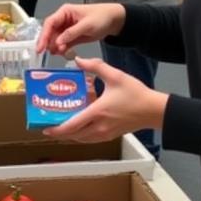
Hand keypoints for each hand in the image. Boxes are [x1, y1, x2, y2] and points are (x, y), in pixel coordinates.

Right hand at [36, 2, 125, 55]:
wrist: (113, 20)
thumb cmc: (101, 16)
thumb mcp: (87, 24)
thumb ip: (72, 33)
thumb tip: (58, 41)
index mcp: (65, 12)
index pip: (50, 23)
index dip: (44, 35)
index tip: (40, 47)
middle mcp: (63, 20)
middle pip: (50, 32)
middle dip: (48, 42)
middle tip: (45, 53)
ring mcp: (67, 29)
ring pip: (55, 39)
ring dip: (55, 47)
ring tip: (58, 53)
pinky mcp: (71, 37)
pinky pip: (62, 44)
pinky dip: (61, 49)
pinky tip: (62, 53)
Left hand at [43, 57, 167, 142]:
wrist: (154, 110)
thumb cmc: (135, 94)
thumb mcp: (115, 75)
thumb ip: (95, 66)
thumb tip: (78, 61)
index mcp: (97, 112)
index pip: (72, 126)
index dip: (57, 129)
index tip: (46, 127)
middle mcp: (99, 127)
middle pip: (74, 136)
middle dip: (60, 133)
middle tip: (50, 126)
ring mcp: (106, 133)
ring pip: (82, 139)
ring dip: (71, 135)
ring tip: (63, 125)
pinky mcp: (111, 135)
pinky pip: (91, 139)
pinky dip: (82, 135)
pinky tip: (81, 125)